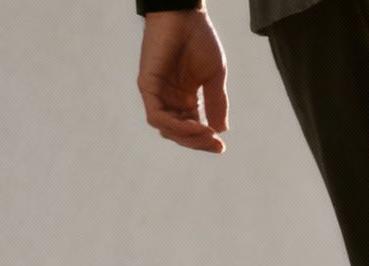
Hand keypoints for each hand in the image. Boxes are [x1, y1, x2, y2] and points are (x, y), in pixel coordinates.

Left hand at [138, 9, 227, 153]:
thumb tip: (220, 131)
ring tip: (207, 134)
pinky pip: (156, 116)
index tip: (221, 146)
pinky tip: (195, 125)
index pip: (191, 128)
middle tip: (216, 144)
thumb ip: (216, 103)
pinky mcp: (148, 86)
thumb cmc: (199, 39)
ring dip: (186, 136)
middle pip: (178, 133)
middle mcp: (169, 98)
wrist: (185, 15)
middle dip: (197, 143)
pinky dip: (174, 125)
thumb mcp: (214, 76)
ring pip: (166, 129)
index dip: (204, 141)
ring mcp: (156, 93)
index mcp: (184, 97)